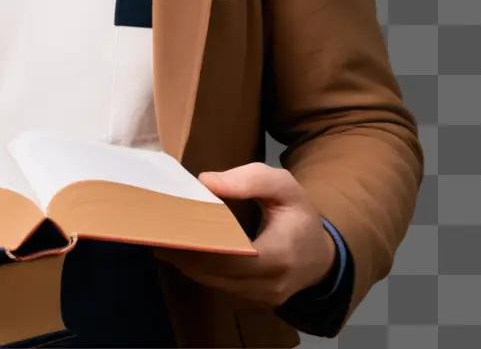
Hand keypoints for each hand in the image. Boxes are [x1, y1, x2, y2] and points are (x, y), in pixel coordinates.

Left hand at [155, 163, 337, 308]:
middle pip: (216, 272)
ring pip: (213, 282)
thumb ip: (250, 179)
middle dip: (186, 251)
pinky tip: (182, 249)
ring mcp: (261, 298)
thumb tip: (205, 181)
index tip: (175, 222)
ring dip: (188, 260)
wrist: (322, 256)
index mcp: (280, 254)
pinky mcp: (253, 302)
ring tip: (164, 236)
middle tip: (158, 228)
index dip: (200, 242)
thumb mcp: (284, 186)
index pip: (231, 256)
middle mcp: (270, 285)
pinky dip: (200, 267)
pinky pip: (219, 286)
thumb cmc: (299, 215)